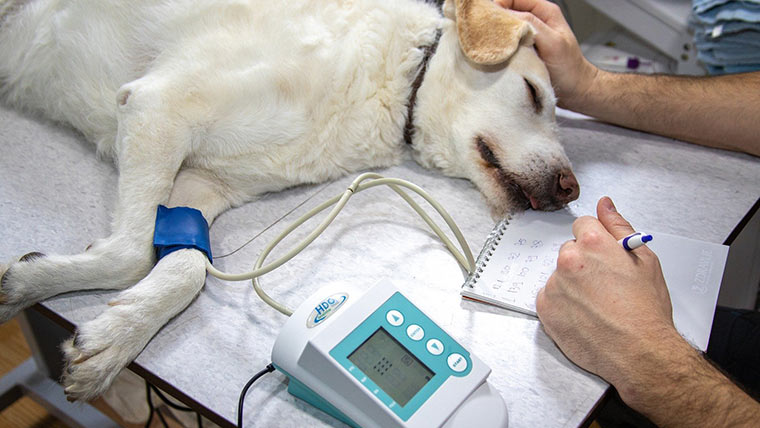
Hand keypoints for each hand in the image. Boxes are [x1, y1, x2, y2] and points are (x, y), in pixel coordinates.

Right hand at [494, 0, 598, 109]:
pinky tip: (495, 52)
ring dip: (496, 33)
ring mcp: (528, 35)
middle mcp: (535, 20)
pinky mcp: (523, 49)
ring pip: (506, 26)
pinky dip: (499, 45)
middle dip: (495, 18)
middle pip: (508, 10)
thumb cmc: (569, 67)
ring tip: (488, 41)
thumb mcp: (552, 42)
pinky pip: (507, 41)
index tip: (488, 17)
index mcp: (544, 11)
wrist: (575, 89)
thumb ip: (532, 25)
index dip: (499, 4)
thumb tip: (507, 15)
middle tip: (484, 30)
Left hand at [536, 197, 677, 394]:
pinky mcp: (545, 308)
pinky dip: (562, 305)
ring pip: (560, 276)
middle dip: (584, 264)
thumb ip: (619, 226)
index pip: (582, 226)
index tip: (603, 256)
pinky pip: (549, 297)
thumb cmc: (646, 311)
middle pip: (570, 251)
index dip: (596, 242)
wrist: (640, 353)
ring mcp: (554, 285)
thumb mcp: (644, 260)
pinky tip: (584, 315)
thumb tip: (604, 204)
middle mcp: (569, 260)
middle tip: (605, 286)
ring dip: (572, 285)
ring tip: (597, 305)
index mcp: (593, 244)